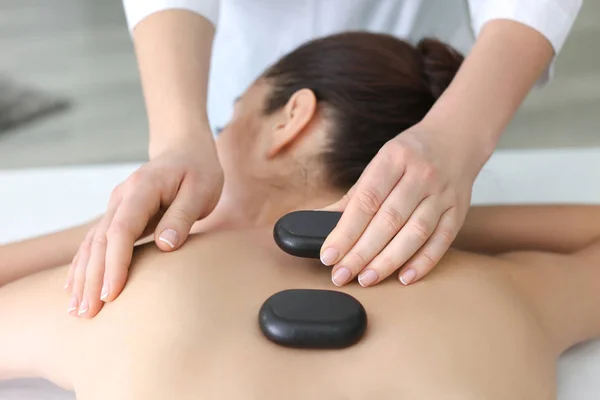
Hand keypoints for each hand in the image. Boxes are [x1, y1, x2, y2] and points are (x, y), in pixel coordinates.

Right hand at [64, 135, 222, 316]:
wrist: (183, 149)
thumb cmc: (198, 170)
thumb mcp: (201, 190)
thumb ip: (182, 216)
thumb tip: (165, 246)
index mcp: (142, 188)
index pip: (122, 230)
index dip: (115, 263)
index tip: (112, 293)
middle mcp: (121, 197)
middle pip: (100, 241)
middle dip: (92, 278)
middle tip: (88, 313)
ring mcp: (116, 206)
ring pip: (92, 244)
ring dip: (83, 277)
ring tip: (77, 310)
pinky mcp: (118, 215)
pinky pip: (95, 243)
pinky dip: (83, 266)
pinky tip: (74, 289)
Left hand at [320, 122, 486, 286]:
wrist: (457, 137)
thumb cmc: (410, 154)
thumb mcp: (380, 162)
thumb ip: (354, 195)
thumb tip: (321, 221)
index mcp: (394, 158)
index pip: (366, 200)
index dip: (345, 231)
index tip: (329, 255)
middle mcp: (421, 175)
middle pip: (388, 220)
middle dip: (361, 252)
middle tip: (341, 274)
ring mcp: (443, 194)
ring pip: (415, 233)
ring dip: (388, 261)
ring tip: (366, 278)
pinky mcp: (458, 211)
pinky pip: (441, 241)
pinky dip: (423, 262)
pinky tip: (403, 277)